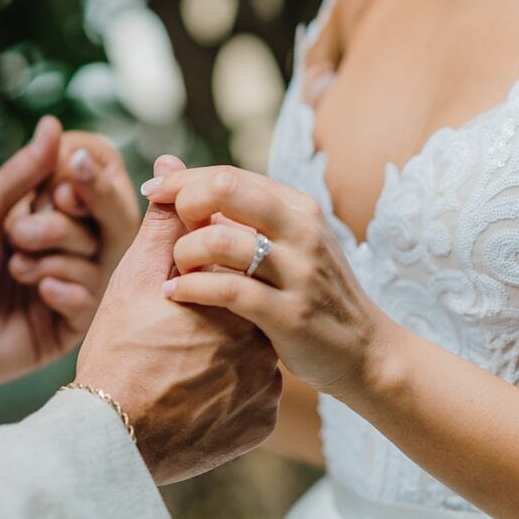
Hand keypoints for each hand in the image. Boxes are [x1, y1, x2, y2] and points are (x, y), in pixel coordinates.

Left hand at [0, 117, 131, 387]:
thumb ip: (23, 172)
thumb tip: (52, 124)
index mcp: (48, 213)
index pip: (98, 187)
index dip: (91, 181)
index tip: (64, 180)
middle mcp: (66, 248)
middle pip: (108, 221)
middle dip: (66, 222)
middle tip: (20, 230)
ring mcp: (69, 286)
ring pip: (97, 259)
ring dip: (52, 256)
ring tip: (12, 265)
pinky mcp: (67, 326)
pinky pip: (90, 300)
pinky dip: (65, 289)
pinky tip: (37, 291)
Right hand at [77, 157, 282, 484]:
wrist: (110, 440)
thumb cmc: (116, 354)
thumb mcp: (133, 280)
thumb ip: (163, 223)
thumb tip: (171, 166)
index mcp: (237, 295)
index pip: (234, 265)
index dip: (199, 273)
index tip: (171, 295)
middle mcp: (264, 337)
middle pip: (245, 308)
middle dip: (214, 311)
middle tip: (170, 335)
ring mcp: (267, 385)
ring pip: (250, 353)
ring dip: (224, 352)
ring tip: (177, 366)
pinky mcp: (262, 422)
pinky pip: (252, 397)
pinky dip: (229, 393)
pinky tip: (193, 396)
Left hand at [142, 165, 397, 397]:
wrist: (366, 352)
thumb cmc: (311, 294)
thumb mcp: (284, 244)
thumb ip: (234, 210)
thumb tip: (167, 166)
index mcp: (298, 208)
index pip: (229, 175)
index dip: (183, 181)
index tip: (152, 194)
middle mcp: (302, 231)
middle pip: (226, 189)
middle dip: (183, 203)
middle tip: (166, 233)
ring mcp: (299, 272)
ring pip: (221, 240)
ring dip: (184, 253)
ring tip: (175, 270)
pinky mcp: (289, 314)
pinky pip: (227, 290)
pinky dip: (191, 288)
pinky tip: (175, 294)